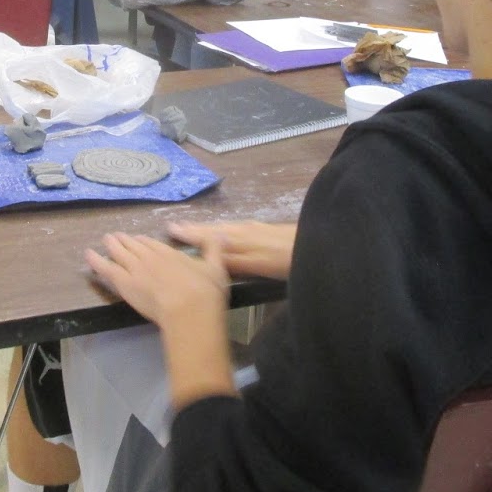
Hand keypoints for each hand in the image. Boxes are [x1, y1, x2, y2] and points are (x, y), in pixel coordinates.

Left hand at [86, 231, 228, 329]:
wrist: (189, 309)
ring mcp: (135, 269)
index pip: (151, 243)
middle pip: (133, 246)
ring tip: (106, 240)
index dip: (143, 241)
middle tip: (116, 237)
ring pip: (119, 253)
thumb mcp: (216, 267)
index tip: (138, 240)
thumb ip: (214, 250)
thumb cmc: (205, 292)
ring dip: (111, 245)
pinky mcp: (124, 283)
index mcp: (170, 253)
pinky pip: (106, 268)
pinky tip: (88, 255)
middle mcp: (150, 257)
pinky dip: (96, 260)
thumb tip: (220, 235)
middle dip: (125, 240)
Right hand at [169, 220, 294, 280]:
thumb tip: (205, 254)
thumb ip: (234, 260)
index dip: (191, 237)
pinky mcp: (269, 231)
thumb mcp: (259, 265)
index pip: (209, 238)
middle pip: (216, 230)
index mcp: (240, 240)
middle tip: (176, 226)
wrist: (321, 246)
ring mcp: (258, 230)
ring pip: (227, 228)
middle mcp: (245, 231)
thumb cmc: (289, 261)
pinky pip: (238, 228)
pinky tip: (229, 231)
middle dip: (196, 229)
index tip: (171, 231)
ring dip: (209, 228)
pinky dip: (226, 229)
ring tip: (195, 227)